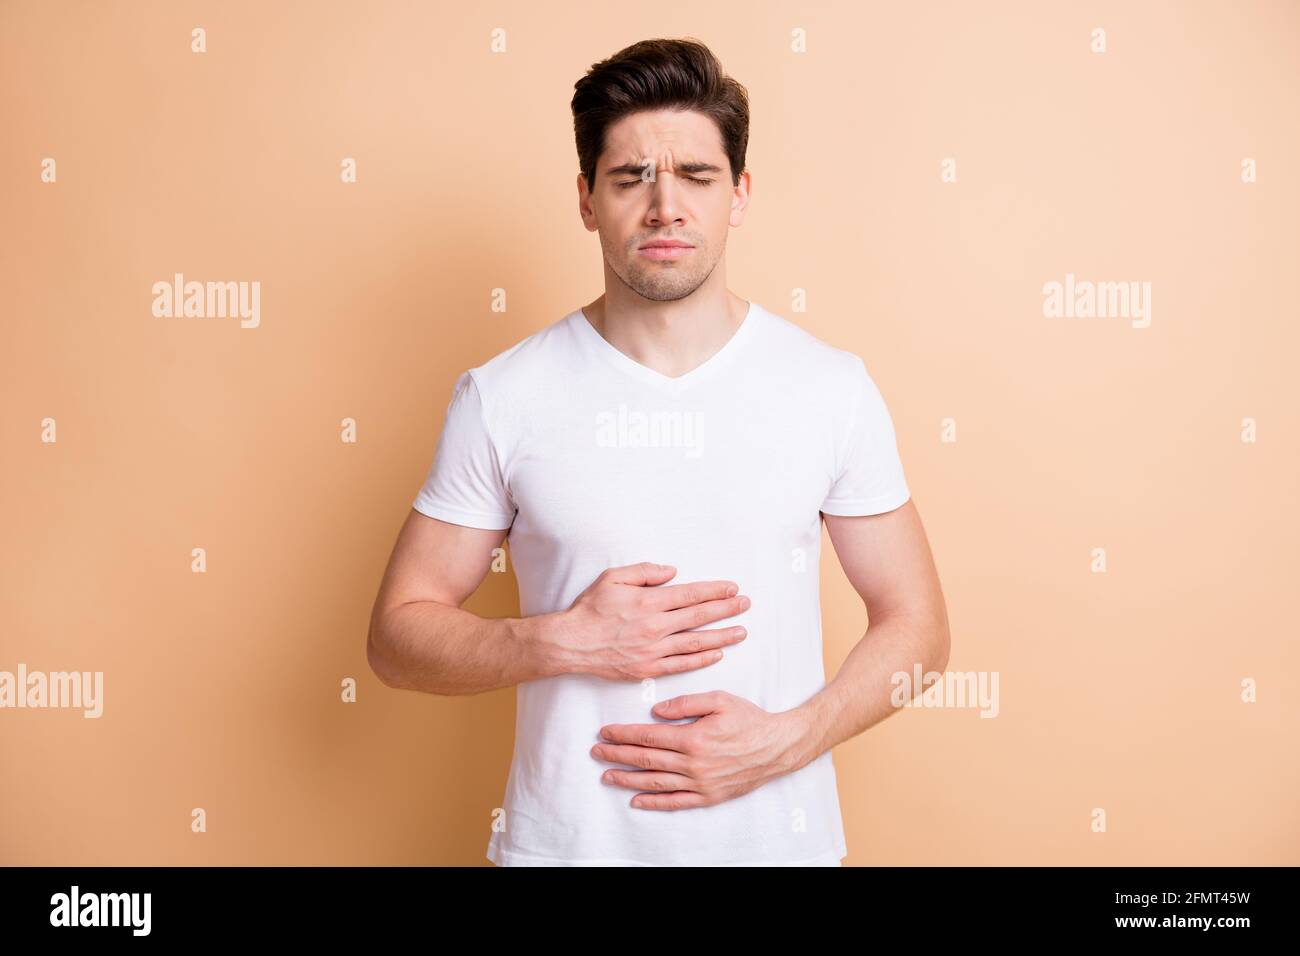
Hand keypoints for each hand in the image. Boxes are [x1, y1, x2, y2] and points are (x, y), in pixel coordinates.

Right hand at [545, 562, 750, 680]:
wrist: (570, 644)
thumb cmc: (590, 608)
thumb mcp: (613, 577)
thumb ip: (645, 571)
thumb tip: (672, 572)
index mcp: (648, 602)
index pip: (691, 594)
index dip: (714, 591)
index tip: (732, 588)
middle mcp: (655, 626)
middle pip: (699, 616)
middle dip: (726, 609)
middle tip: (746, 604)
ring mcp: (653, 650)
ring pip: (696, 642)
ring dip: (722, 636)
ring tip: (742, 631)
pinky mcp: (648, 669)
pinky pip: (682, 664)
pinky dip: (702, 659)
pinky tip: (718, 654)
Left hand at [590, 691, 809, 808]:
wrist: (778, 746)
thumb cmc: (749, 720)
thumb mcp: (719, 700)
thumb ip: (685, 703)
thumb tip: (655, 711)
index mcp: (693, 738)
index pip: (648, 737)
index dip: (623, 734)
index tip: (606, 732)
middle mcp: (693, 764)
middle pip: (646, 760)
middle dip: (618, 755)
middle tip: (597, 752)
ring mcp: (700, 783)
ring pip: (656, 783)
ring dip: (628, 779)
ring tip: (607, 775)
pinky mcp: (709, 796)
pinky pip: (676, 802)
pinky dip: (654, 802)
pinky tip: (636, 800)